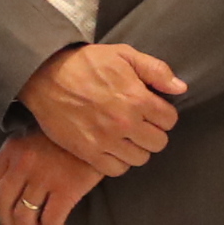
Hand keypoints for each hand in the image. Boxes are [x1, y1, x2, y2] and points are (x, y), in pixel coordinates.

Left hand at [0, 128, 103, 224]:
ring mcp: (44, 177)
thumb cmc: (66, 137)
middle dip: (8, 222)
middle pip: (3, 204)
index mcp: (11, 151)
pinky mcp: (67, 188)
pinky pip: (51, 219)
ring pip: (25, 216)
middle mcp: (22, 165)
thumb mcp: (32, 137)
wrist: (100, 129)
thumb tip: (10, 187)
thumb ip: (17, 157)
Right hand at [23, 40, 182, 172]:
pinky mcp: (87, 151)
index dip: (162, 114)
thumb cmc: (84, 63)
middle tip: (138, 124)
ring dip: (136, 148)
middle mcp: (124, 122)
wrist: (42, 75)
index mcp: (137, 98)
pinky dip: (118, 162)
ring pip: (140, 158)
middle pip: (158, 143)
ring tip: (125, 137)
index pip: (170, 120)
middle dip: (152, 132)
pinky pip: (116, 170)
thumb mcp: (123, 55)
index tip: (150, 110)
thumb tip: (180, 88)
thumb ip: (156, 70)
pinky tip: (112, 149)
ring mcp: (105, 140)